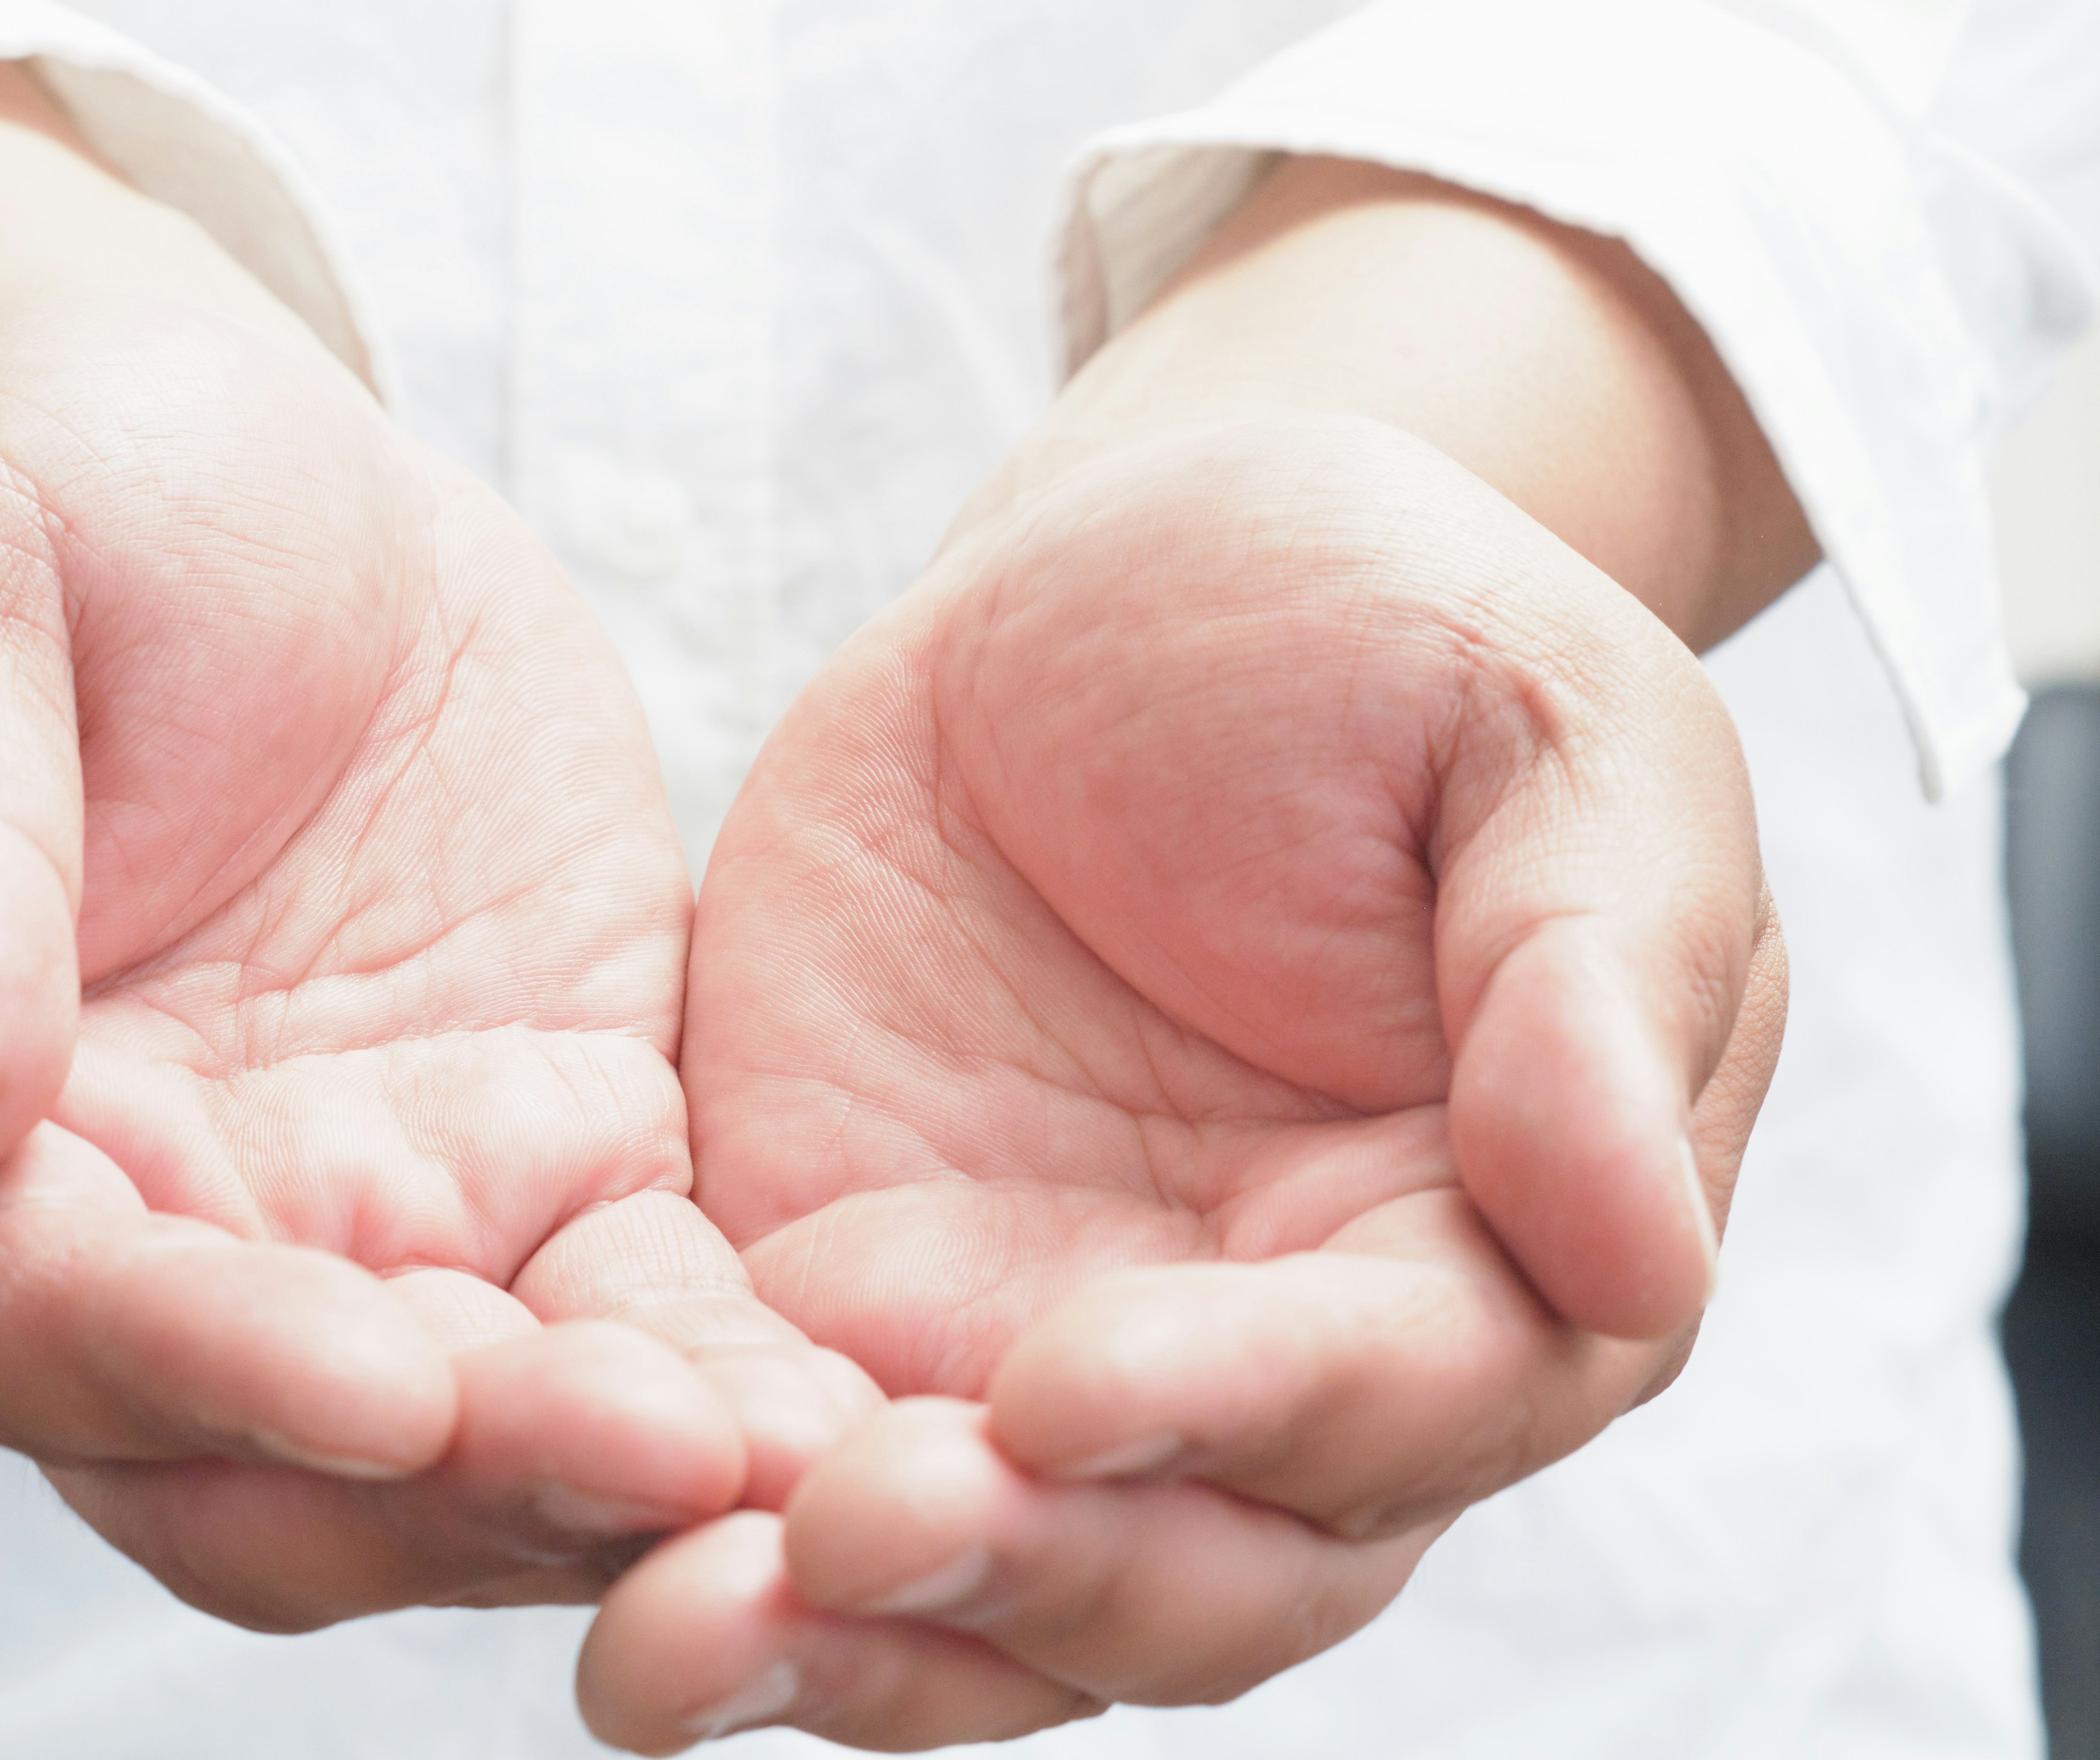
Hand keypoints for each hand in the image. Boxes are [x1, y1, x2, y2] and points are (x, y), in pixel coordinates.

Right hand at [0, 292, 870, 1629]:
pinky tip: (850, 1406)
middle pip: (271, 1459)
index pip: (41, 1322)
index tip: (388, 1389)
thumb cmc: (41, 508)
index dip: (207, 1372)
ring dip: (610, 1484)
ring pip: (465, 1436)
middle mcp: (144, 1233)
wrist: (242, 472)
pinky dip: (724, 1381)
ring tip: (793, 1465)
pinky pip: (635, 1312)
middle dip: (456, 1487)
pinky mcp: (548, 1154)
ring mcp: (358, 1214)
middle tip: (654, 1467)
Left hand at [581, 414, 1784, 1748]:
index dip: (1242, 1417)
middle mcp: (1272, 1355)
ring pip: (977, 1580)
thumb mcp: (1533, 726)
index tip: (1067, 1385)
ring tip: (667, 1643)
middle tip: (847, 1534)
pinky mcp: (852, 1295)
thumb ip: (1591, 972)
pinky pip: (779, 1454)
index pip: (1397, 1400)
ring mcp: (1050, 1346)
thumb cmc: (1373, 625)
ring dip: (834, 1634)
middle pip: (1180, 1568)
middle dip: (1021, 1578)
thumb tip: (1638, 1254)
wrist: (1120, 581)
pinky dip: (694, 1522)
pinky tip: (586, 1551)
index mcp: (1486, 1243)